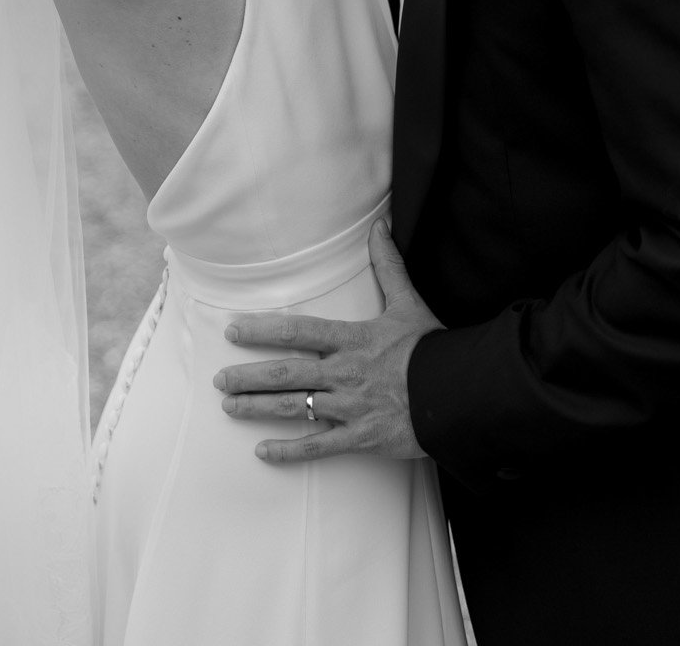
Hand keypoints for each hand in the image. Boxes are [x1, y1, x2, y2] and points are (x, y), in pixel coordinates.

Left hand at [213, 221, 439, 463]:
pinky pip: (318, 447)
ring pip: (294, 408)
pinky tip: (263, 452)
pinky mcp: (361, 438)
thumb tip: (381, 226)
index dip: (262, 330)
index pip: (298, 330)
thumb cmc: (431, 347)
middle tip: (219, 378)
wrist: (460, 392)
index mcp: (352, 339)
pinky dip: (289, 451)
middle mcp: (344, 373)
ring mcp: (350, 408)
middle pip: (286, 373)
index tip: (233, 330)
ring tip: (229, 406)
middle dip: (249, 376)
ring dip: (258, 408)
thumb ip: (389, 266)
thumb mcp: (408, 302)